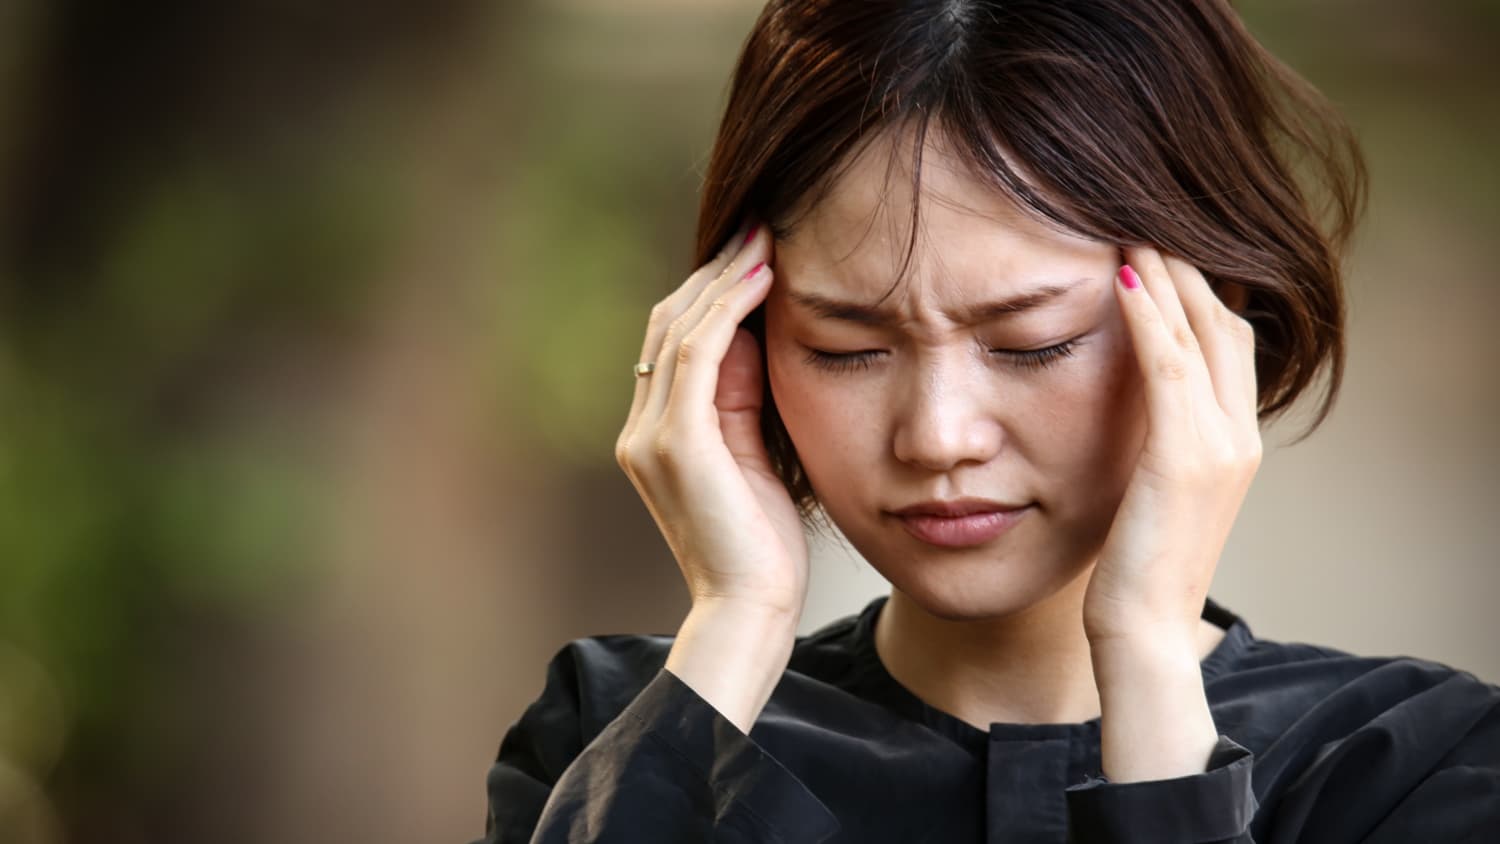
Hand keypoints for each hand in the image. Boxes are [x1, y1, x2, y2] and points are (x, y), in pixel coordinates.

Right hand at [614, 222, 808, 622]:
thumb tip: (755, 339)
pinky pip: (697, 354)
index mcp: (653, 436)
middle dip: (716, 270)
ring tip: (768, 238)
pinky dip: (729, 309)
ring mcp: (652, 436)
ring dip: (726, 277)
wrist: (749, 611)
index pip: (671, 342)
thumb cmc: (762, 549)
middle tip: (762, 227)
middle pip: (668, 324)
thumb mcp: (753, 462)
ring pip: (679, 329)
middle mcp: (640, 430)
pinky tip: (763, 279)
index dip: (710, 291)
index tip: (755, 253)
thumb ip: (742, 404)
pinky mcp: (677, 444)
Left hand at [1083, 247, 1261, 652]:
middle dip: (1186, 272)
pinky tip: (1118, 281)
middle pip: (1224, 326)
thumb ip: (1155, 444)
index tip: (1161, 254)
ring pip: (1201, 334)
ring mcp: (1220, 444)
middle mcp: (1239, 436)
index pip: (1229, 345)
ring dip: (1165, 279)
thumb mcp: (1153, 493)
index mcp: (1234, 444)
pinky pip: (1169, 366)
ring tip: (1129, 234)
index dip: (1200, 294)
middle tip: (1143, 227)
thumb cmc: (1135, 567)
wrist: (1143, 629)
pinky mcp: (1184, 455)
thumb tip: (1130, 408)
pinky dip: (1147, 317)